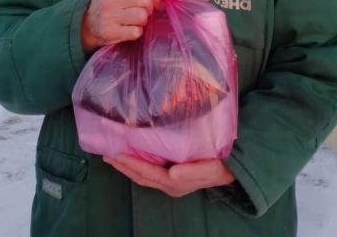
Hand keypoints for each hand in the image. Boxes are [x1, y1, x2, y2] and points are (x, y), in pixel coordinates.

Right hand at [81, 0, 160, 53]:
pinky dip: (136, 32)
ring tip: (135, 21)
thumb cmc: (109, 4)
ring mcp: (110, 15)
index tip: (158, 4)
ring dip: (143, 21)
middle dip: (149, 9)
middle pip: (146, 1)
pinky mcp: (110, 31)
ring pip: (142, 16)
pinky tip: (130, 30)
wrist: (86, 23)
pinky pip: (136, 32)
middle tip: (144, 13)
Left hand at [103, 154, 234, 197]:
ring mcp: (169, 181)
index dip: (130, 164)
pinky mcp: (172, 174)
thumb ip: (192, 171)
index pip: (147, 173)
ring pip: (142, 174)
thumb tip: (173, 172)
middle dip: (123, 166)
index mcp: (175, 182)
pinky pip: (149, 170)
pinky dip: (136, 163)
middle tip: (106, 153)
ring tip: (113, 155)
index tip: (115, 153)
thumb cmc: (219, 167)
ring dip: (127, 166)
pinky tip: (131, 155)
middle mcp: (169, 183)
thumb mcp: (210, 169)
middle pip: (140, 176)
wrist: (230, 171)